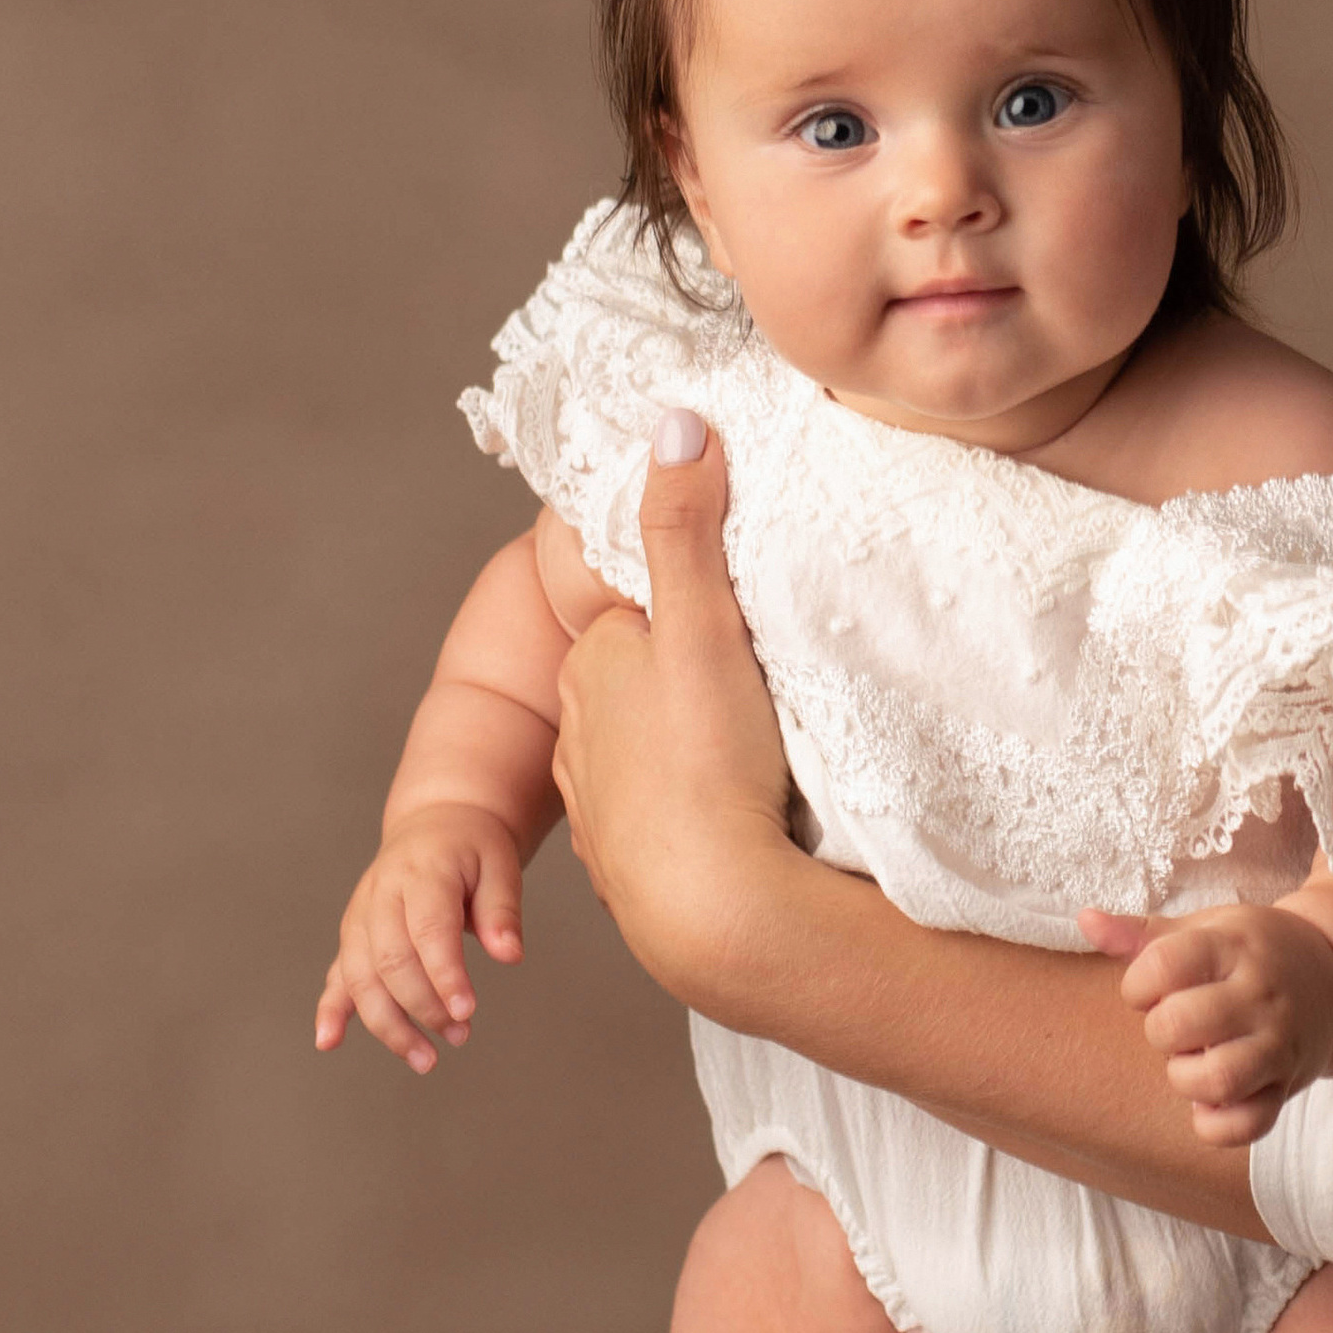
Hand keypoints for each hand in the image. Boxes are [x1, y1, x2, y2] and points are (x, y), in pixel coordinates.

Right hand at [318, 804, 523, 1070]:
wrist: (436, 823)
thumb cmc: (473, 849)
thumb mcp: (500, 865)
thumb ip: (503, 911)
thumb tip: (510, 955)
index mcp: (422, 872)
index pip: (428, 930)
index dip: (444, 974)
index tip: (466, 1011)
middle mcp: (381, 895)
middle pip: (391, 960)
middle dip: (423, 1006)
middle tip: (460, 1036)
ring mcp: (361, 917)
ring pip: (362, 977)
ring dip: (389, 1024)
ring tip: (425, 1060)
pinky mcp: (353, 936)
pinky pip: (337, 975)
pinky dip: (331, 1009)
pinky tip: (329, 1042)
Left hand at [553, 416, 800, 1003]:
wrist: (711, 911)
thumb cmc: (710, 764)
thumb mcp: (705, 626)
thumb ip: (686, 525)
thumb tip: (674, 420)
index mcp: (590, 667)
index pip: (637, 613)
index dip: (689, 612)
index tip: (740, 628)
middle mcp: (575, 733)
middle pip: (639, 684)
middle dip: (684, 682)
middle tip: (756, 695)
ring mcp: (597, 805)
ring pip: (644, 755)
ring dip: (686, 752)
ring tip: (748, 763)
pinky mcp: (625, 868)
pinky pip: (658, 823)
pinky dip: (687, 817)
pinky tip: (728, 822)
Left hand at [1079, 899, 1332, 1145]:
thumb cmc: (1253, 952)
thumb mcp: (1206, 929)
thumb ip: (1144, 934)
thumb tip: (1085, 921)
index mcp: (1233, 948)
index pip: (1162, 967)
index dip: (1137, 984)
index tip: (1150, 989)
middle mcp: (1260, 995)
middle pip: (1179, 1025)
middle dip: (1160, 1031)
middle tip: (1175, 1026)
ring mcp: (1279, 1044)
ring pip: (1216, 1079)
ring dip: (1185, 1077)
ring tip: (1192, 1061)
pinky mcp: (1287, 1086)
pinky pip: (1247, 1125)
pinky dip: (1216, 1124)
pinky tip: (1210, 1100)